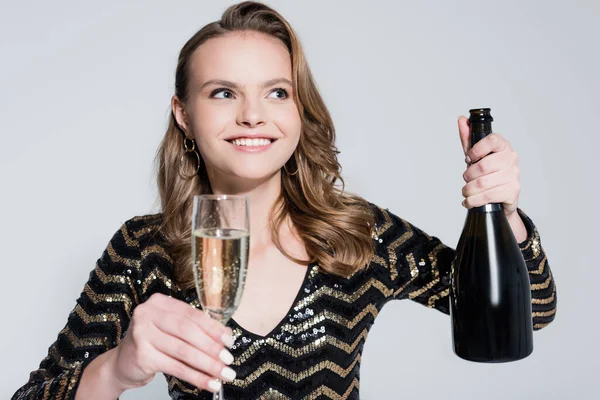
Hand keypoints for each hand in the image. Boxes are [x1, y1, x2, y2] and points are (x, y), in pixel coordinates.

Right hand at [108, 293, 235, 393]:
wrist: (120, 364)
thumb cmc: (151, 343)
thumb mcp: (170, 329)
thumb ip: (195, 328)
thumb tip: (226, 335)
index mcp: (159, 302)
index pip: (192, 314)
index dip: (213, 328)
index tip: (229, 340)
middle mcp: (148, 314)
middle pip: (188, 331)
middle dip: (212, 347)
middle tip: (229, 359)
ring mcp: (142, 334)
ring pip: (184, 351)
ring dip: (207, 364)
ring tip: (223, 374)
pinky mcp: (142, 355)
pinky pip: (176, 367)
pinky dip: (196, 376)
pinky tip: (209, 383)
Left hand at [458, 116, 520, 216]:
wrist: (502, 195)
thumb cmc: (488, 171)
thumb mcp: (476, 154)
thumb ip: (468, 138)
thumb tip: (461, 119)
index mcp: (503, 146)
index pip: (492, 140)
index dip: (476, 150)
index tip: (468, 158)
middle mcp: (511, 158)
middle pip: (484, 166)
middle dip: (468, 175)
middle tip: (466, 178)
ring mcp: (514, 175)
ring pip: (483, 183)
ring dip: (468, 190)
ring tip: (466, 191)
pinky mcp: (513, 190)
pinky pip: (488, 195)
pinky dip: (474, 200)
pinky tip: (469, 201)